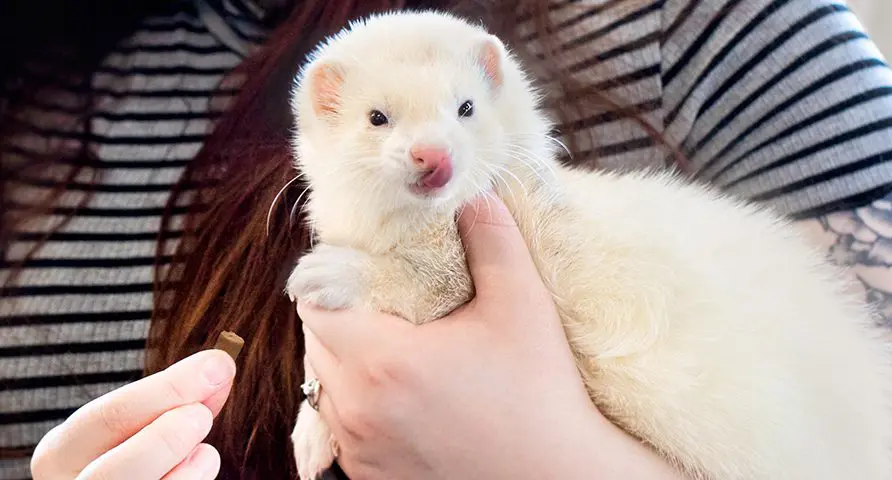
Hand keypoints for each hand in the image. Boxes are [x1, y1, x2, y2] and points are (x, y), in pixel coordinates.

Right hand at [31, 349, 235, 479]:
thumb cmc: (135, 452)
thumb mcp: (142, 424)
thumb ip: (178, 399)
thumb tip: (219, 367)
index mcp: (61, 453)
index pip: (106, 417)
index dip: (167, 388)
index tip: (217, 365)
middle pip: (112, 472)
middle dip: (165, 439)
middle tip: (202, 416)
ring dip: (186, 472)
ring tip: (206, 452)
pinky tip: (200, 468)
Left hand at [298, 195, 682, 479]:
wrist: (558, 477)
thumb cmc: (541, 393)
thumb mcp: (522, 305)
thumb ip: (492, 239)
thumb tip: (473, 194)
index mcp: (382, 361)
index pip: (314, 303)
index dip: (335, 278)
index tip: (371, 271)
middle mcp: (357, 410)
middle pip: (315, 342)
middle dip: (342, 316)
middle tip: (388, 303)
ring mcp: (360, 449)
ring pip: (324, 385)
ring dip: (348, 360)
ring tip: (397, 347)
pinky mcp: (371, 476)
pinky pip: (342, 425)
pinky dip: (360, 402)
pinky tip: (405, 394)